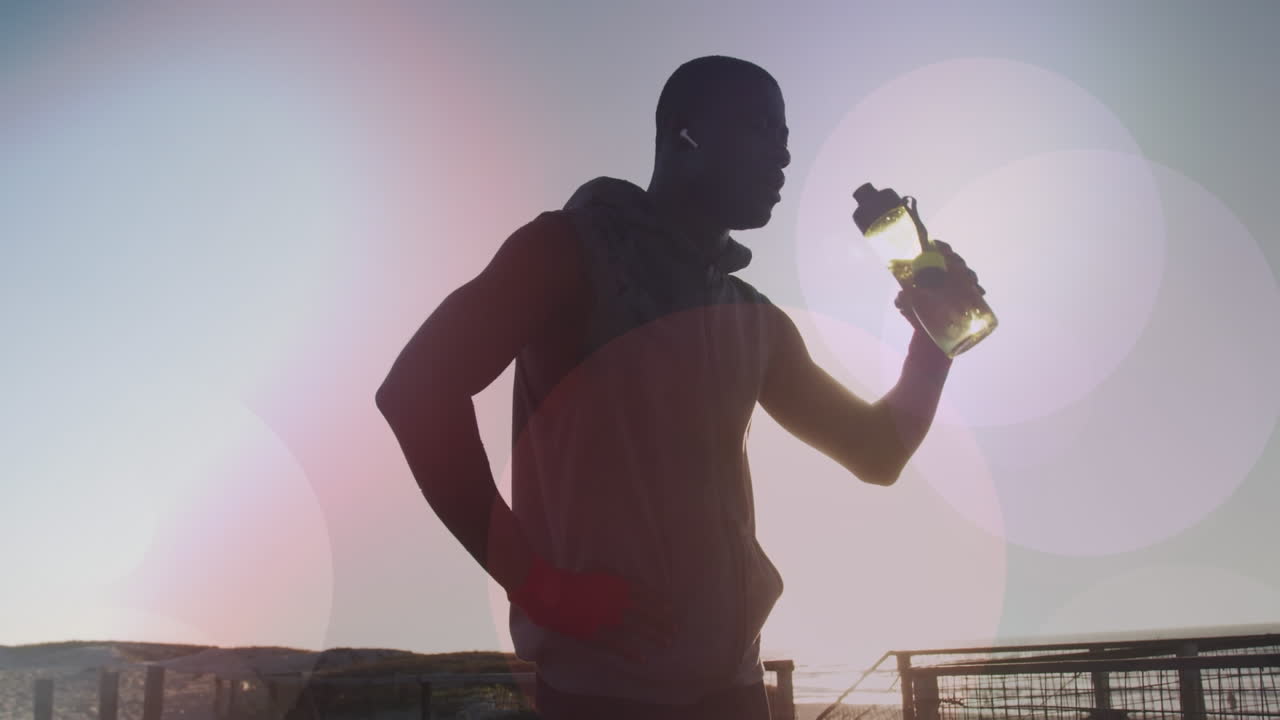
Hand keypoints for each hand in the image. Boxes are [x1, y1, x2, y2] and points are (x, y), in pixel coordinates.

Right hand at [508, 554, 675, 662]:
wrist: (551, 593)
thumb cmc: (573, 580)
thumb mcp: (596, 571)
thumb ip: (613, 576)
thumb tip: (627, 579)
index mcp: (617, 586)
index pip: (646, 595)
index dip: (660, 603)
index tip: (672, 609)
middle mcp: (617, 602)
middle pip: (646, 613)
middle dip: (663, 622)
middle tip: (676, 630)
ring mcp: (607, 619)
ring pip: (636, 629)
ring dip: (653, 636)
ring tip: (666, 643)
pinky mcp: (595, 634)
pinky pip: (617, 645)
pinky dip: (630, 652)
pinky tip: (642, 658)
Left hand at [895, 239, 985, 329]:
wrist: (927, 333)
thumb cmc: (916, 314)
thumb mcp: (906, 305)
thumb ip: (901, 300)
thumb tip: (900, 296)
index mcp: (927, 270)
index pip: (936, 252)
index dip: (941, 247)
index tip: (944, 249)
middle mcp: (942, 274)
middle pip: (954, 260)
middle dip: (958, 261)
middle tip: (960, 267)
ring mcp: (954, 284)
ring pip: (965, 273)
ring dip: (969, 274)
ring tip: (971, 281)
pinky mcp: (964, 296)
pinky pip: (973, 288)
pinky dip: (977, 288)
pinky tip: (980, 291)